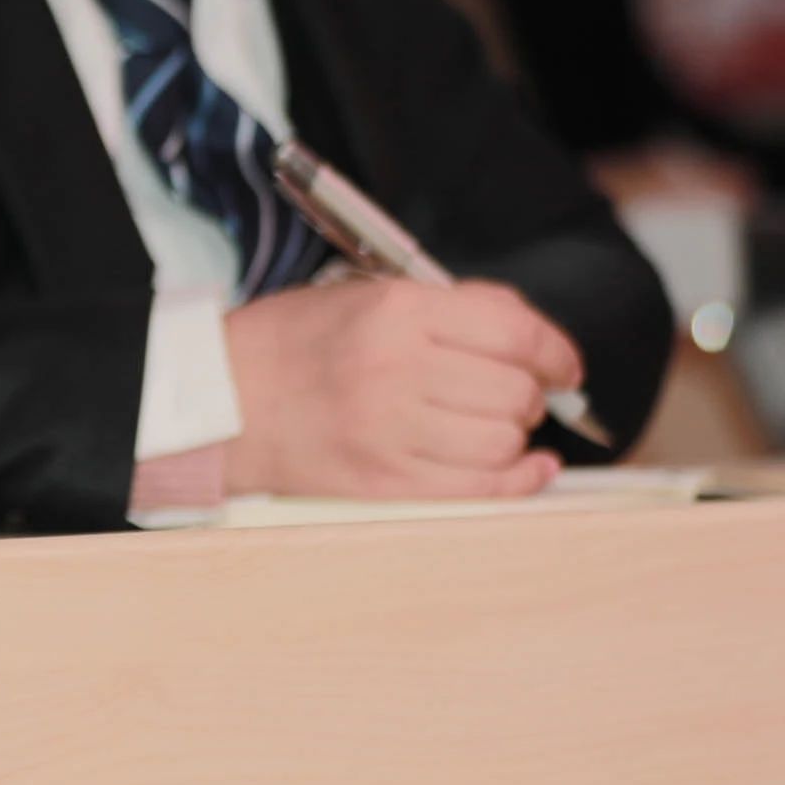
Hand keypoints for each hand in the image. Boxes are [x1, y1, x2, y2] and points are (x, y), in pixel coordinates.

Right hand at [222, 277, 580, 499]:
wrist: (222, 399)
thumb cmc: (292, 344)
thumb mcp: (363, 296)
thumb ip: (447, 310)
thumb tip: (532, 342)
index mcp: (396, 312)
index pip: (514, 329)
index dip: (555, 351)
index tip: (563, 365)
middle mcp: (398, 369)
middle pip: (515, 391)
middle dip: (531, 394)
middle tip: (518, 394)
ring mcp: (391, 430)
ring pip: (503, 441)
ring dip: (513, 435)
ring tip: (495, 426)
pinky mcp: (385, 480)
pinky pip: (481, 488)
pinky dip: (518, 479)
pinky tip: (525, 467)